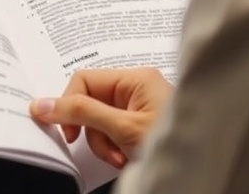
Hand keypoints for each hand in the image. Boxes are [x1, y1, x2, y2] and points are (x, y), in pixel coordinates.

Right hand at [29, 68, 172, 168]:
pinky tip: (127, 158)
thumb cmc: (175, 144)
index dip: (69, 105)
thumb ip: (82, 113)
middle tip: (104, 148)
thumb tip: (43, 105)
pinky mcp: (139, 125)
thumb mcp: (122, 128)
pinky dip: (113, 148)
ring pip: (98, 121)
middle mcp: (136, 88)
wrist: (205, 171)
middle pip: (90, 101)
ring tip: (121, 157)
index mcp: (135, 78)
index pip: (84, 81)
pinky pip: (112, 131)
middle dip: (92, 130)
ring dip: (103, 143)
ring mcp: (139, 107)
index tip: (66, 131)